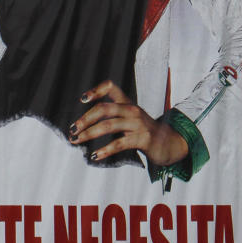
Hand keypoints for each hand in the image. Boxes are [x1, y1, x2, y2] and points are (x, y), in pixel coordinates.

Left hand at [69, 79, 188, 167]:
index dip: (95, 90)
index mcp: (127, 102)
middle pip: (104, 108)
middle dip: (85, 119)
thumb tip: (85, 122)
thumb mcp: (130, 118)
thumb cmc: (143, 131)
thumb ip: (113, 115)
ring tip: (77, 140)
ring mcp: (137, 124)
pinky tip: (95, 155)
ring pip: (108, 125)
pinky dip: (105, 150)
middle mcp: (131, 110)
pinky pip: (119, 143)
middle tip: (73, 129)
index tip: (82, 99)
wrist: (169, 143)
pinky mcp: (142, 139)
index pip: (110, 87)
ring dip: (89, 133)